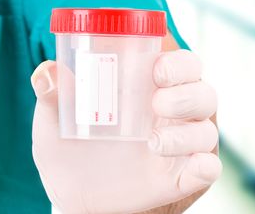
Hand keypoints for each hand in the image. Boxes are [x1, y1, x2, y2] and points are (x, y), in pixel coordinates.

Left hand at [31, 50, 220, 213]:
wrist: (68, 192)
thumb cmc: (67, 144)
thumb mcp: (55, 117)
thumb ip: (51, 93)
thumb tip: (46, 72)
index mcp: (150, 86)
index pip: (184, 64)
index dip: (180, 63)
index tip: (157, 69)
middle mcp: (172, 112)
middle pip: (204, 93)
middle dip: (187, 94)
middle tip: (156, 101)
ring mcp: (178, 145)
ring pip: (207, 131)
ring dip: (188, 134)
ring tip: (153, 142)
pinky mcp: (179, 177)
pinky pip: (208, 169)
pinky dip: (206, 167)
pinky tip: (196, 167)